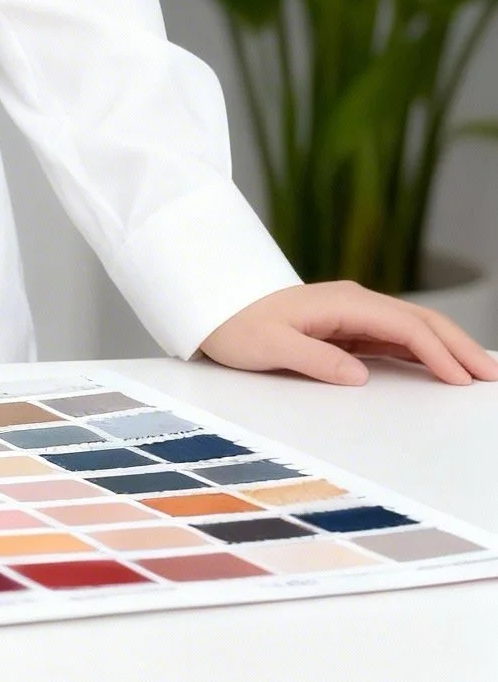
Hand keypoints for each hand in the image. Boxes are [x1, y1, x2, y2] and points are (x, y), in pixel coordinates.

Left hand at [200, 280, 497, 385]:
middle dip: (459, 346)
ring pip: (413, 328)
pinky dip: (425, 351)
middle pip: (420, 321)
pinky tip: (442, 367)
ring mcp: (352, 314)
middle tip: (492, 374)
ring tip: (479, 373)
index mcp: (341, 303)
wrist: (212, 306)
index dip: (437, 352)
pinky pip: (396, 338)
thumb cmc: (236, 325)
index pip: (404, 326)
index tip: (462, 379)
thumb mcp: (268, 347)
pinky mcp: (347, 328)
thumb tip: (359, 375)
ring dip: (448, 348)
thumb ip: (314, 359)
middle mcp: (353, 302)